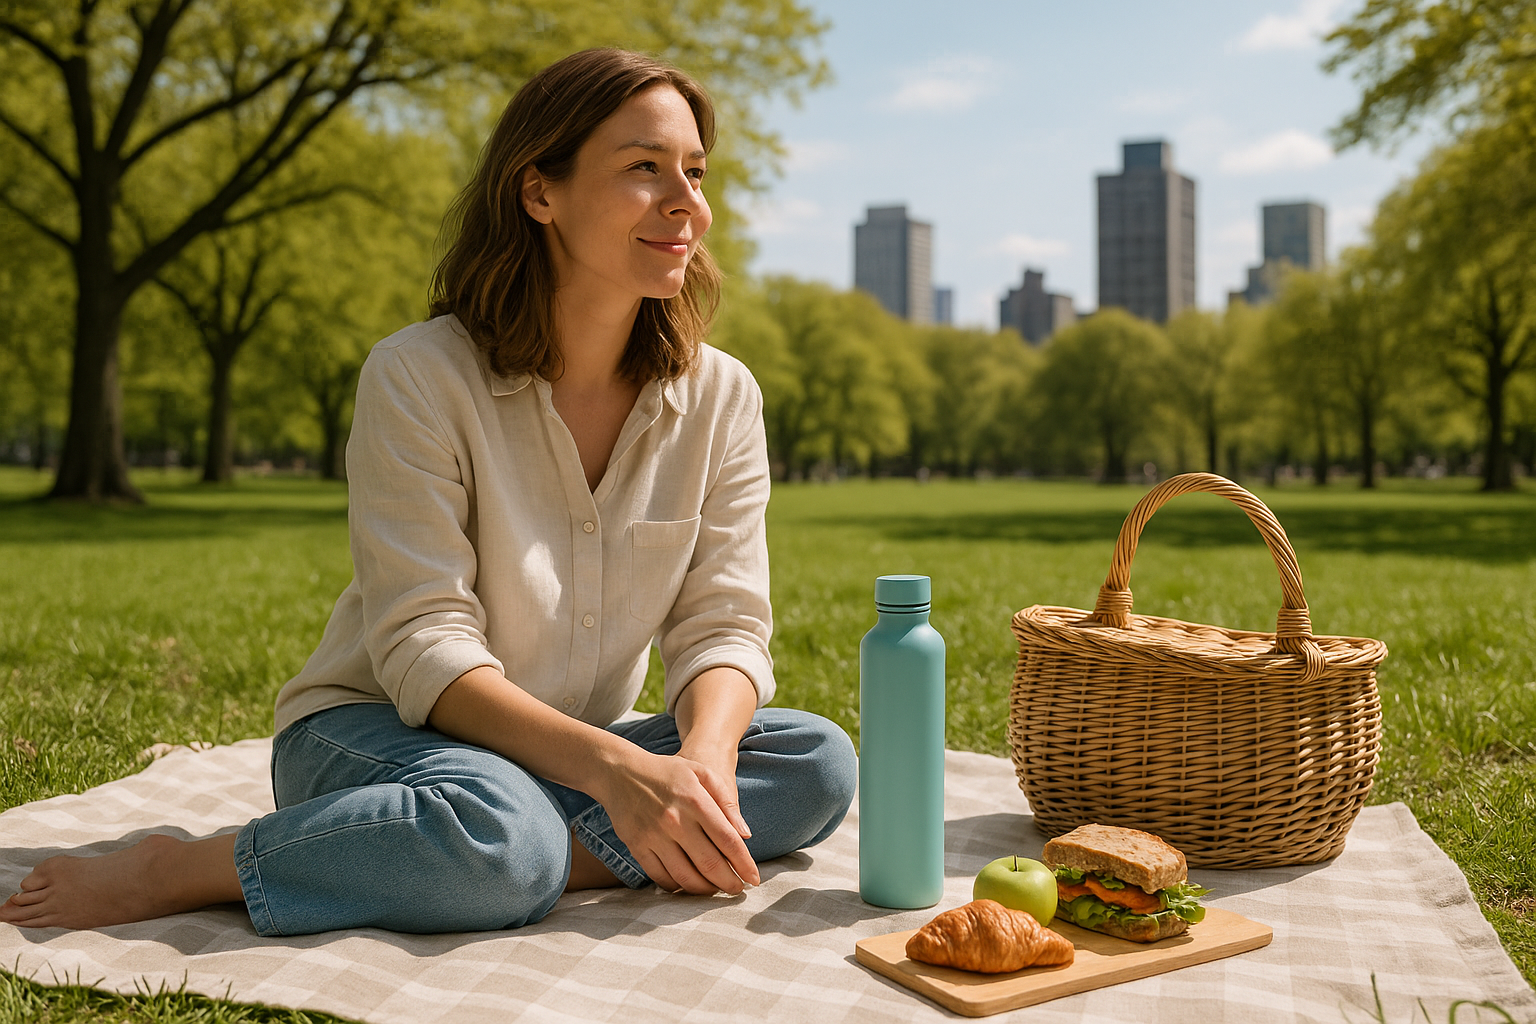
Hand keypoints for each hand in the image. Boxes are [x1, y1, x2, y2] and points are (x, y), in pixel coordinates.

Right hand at [598, 748, 760, 895]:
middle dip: (729, 882)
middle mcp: (675, 820)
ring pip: (686, 877)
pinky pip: (660, 877)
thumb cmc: (668, 773)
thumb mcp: (701, 773)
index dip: (744, 863)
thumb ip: (726, 801)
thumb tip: (745, 834)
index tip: (754, 879)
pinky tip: (689, 886)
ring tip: (716, 891)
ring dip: (705, 890)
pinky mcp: (637, 847)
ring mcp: (654, 836)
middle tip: (738, 890)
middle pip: (710, 863)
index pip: (728, 840)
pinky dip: (678, 887)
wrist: (621, 772)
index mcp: (695, 800)